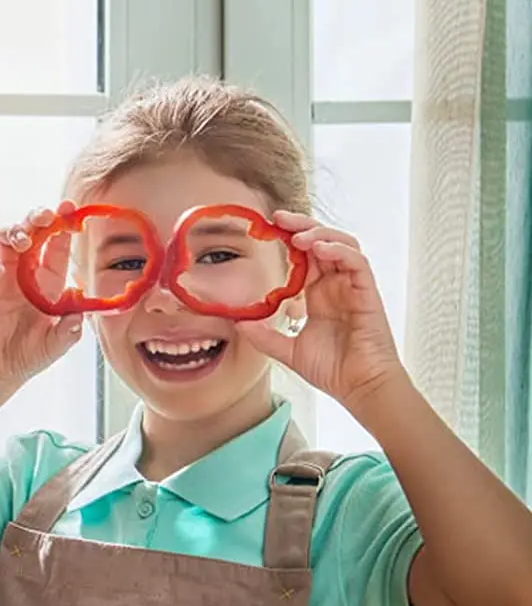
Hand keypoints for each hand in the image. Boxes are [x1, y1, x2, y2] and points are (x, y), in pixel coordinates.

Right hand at [0, 204, 84, 402]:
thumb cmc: (26, 356)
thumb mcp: (55, 345)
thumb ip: (69, 331)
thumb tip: (81, 316)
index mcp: (47, 282)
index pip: (56, 245)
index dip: (63, 225)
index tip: (70, 211)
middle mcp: (24, 273)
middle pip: (31, 232)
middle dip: (38, 218)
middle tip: (46, 216)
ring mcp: (0, 276)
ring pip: (5, 238)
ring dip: (15, 232)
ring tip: (23, 241)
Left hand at [235, 211, 405, 412]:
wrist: (358, 387)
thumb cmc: (332, 370)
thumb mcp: (288, 351)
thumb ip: (264, 336)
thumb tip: (237, 323)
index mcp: (318, 293)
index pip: (304, 255)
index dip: (288, 238)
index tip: (267, 227)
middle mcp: (336, 285)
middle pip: (322, 241)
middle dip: (301, 225)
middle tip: (278, 218)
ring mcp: (353, 287)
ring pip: (342, 244)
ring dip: (320, 233)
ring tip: (297, 235)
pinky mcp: (368, 293)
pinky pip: (357, 262)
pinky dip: (339, 251)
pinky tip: (319, 249)